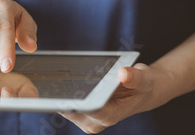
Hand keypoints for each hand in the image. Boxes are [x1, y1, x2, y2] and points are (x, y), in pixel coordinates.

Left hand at [60, 64, 174, 133]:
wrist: (142, 91)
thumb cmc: (143, 85)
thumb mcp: (144, 78)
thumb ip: (135, 77)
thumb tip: (123, 73)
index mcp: (109, 115)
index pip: (85, 109)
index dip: (72, 100)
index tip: (59, 88)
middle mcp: (95, 122)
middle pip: (70, 109)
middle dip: (60, 94)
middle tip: (49, 76)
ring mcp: (86, 120)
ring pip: (64, 106)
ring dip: (58, 92)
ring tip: (53, 75)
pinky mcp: (80, 114)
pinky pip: (65, 103)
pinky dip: (62, 92)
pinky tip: (59, 78)